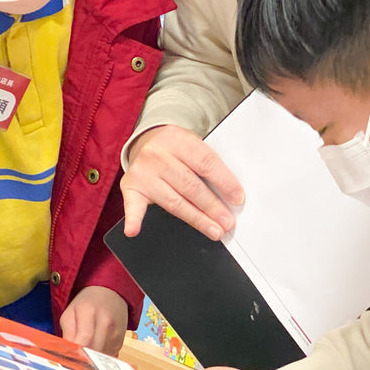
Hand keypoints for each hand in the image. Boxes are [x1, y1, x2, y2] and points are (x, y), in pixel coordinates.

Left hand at [59, 286, 128, 355]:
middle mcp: (106, 321)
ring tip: (86, 348)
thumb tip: (67, 352)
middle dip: (83, 356)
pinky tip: (96, 345)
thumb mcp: (70, 312)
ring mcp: (116, 331)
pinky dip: (100, 356)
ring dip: (92, 357)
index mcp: (89, 311)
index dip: (76, 351)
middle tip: (75, 356)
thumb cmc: (86, 304)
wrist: (109, 294)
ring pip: (101, 356)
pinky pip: (108, 355)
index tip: (69, 357)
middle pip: (93, 350)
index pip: (84, 338)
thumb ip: (67, 332)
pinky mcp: (120, 340)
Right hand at [121, 125, 243, 240]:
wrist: (146, 141)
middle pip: (190, 185)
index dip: (224, 183)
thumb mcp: (192, 145)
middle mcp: (157, 154)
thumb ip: (207, 164)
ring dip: (196, 219)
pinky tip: (134, 231)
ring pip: (173, 201)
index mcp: (177, 138)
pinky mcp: (131, 186)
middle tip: (227, 222)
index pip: (206, 163)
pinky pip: (133, 206)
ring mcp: (142, 171)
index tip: (237, 199)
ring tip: (214, 230)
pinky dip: (133, 219)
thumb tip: (230, 194)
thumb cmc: (176, 148)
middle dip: (212, 207)